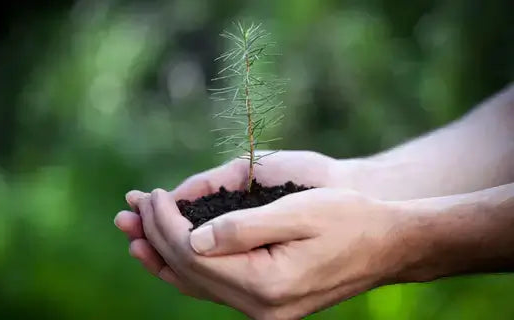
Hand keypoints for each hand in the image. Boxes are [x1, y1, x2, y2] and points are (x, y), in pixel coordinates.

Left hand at [130, 187, 407, 318]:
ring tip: (133, 236)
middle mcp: (260, 307)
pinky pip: (214, 287)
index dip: (164, 224)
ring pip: (197, 284)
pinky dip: (187, 267)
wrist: (385, 245)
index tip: (150, 195)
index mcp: (266, 283)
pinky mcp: (267, 302)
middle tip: (128, 210)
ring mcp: (263, 310)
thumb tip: (192, 238)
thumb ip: (243, 228)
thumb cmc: (349, 219)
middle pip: (188, 273)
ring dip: (163, 256)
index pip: (193, 255)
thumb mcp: (299, 212)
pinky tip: (171, 254)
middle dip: (154, 238)